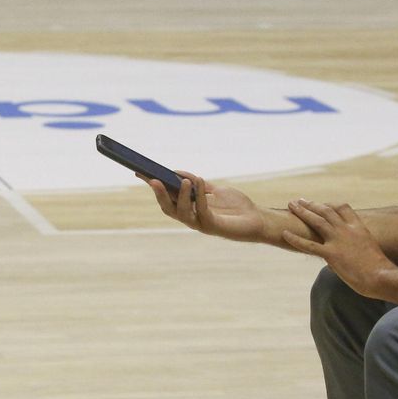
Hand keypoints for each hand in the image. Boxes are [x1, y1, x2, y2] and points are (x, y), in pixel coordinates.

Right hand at [146, 171, 265, 242]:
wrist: (257, 218)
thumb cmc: (237, 206)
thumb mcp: (215, 189)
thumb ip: (199, 184)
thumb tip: (178, 173)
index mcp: (190, 209)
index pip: (167, 198)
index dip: (153, 187)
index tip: (140, 173)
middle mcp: (192, 218)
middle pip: (168, 208)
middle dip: (159, 194)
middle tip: (152, 179)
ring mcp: (201, 223)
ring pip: (182, 213)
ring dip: (181, 196)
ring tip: (184, 181)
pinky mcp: (213, 226)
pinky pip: (201, 210)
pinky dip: (199, 195)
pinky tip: (200, 181)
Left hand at [284, 199, 395, 296]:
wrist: (382, 276)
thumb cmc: (380, 269)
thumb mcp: (370, 251)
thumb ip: (358, 247)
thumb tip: (348, 253)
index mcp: (359, 227)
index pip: (343, 208)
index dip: (330, 205)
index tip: (321, 204)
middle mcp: (347, 230)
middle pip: (326, 211)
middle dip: (311, 204)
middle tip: (299, 201)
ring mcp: (338, 241)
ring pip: (317, 221)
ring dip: (302, 212)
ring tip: (291, 206)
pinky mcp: (331, 255)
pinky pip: (308, 245)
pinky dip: (295, 238)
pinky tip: (284, 233)